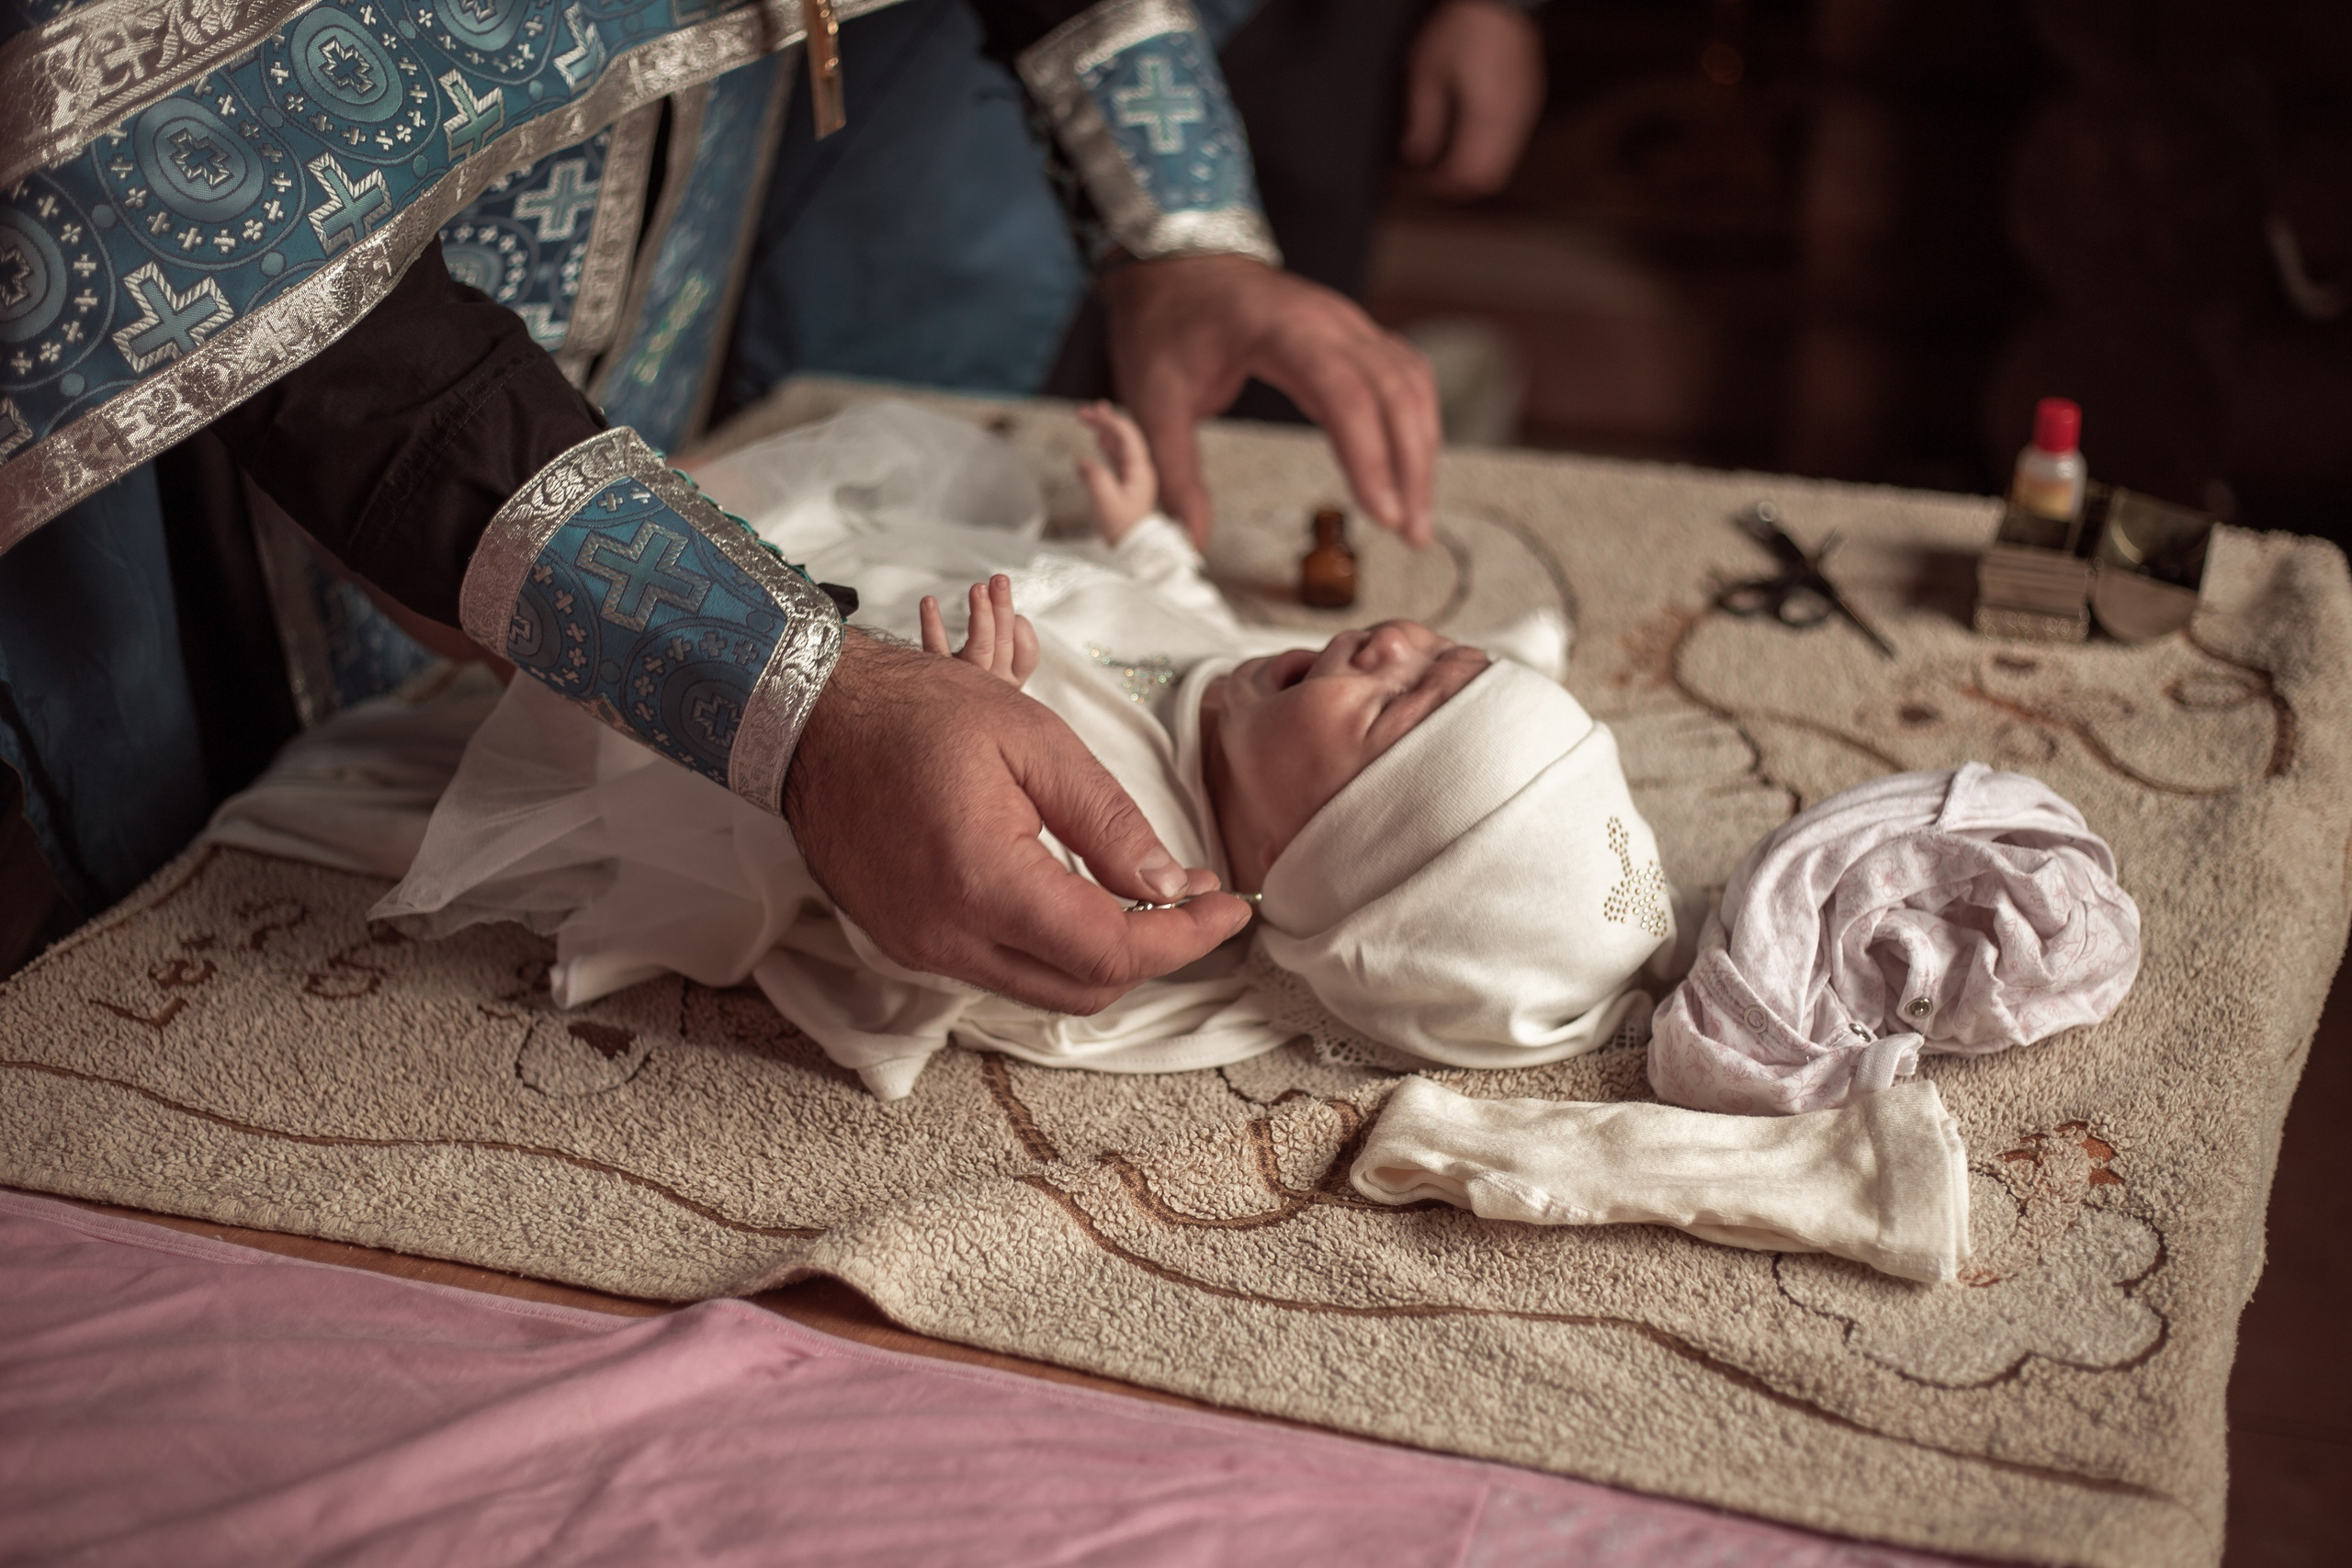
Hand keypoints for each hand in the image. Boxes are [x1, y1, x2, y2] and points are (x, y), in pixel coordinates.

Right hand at [783, 631, 1249, 1012]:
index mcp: (984, 882)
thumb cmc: (919, 712)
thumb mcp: (1035, 742)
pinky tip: (1078, 896)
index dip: (1183, 939)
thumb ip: (1110, 824)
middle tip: (1194, 899)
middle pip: (1082, 989)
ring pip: (1042, 986)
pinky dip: (1051, 945)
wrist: (811, 716)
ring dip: (1103, 952)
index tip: (1228, 907)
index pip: (1109, 951)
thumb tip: (1170, 888)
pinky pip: (1000, 966)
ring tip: (1147, 894)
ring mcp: (920, 947)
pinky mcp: (907, 941)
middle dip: (1154, 953)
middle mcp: (947, 936)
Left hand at [920, 574, 1038, 689]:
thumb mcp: (1001, 669)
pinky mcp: (936, 676)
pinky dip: (932, 625)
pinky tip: (929, 601)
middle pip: (1003, 642)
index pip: (1028, 654)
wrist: (944, 713)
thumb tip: (1014, 618)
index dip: (1023, 630)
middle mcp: (992, 683)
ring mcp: (966, 682)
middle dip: (1002, 608)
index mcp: (1012, 681)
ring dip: (981, 614)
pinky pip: (936, 649)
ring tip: (978, 587)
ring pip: (980, 647)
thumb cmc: (976, 681)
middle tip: (999, 579)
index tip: (1015, 616)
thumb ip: (1010, 642)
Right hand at [1075, 400, 1157, 542]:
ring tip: (1092, 416)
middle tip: (1084, 410)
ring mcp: (1134, 478)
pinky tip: (1096, 441)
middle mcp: (1139, 471)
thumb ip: (1094, 479)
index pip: (1127, 435)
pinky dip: (1105, 446)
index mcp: (1139, 471)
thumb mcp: (1104, 504)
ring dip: (1106, 430)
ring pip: (1120, 446)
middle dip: (1106, 420)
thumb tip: (1082, 462)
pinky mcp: (1126, 487)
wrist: (1133, 552)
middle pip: (1125, 436)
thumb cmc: (1121, 530)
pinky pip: (1117, 459)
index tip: (1089, 414)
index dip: (1108, 421)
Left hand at [1103, 254, 1438, 548]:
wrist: (1176, 263)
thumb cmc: (1165, 324)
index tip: (1381, 513)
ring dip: (1421, 449)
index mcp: (1280, 330)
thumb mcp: (1151, 400)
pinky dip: (1416, 421)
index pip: (1345, 393)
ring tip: (1414, 516)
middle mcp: (1329, 321)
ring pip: (1410, 384)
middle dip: (1412, 467)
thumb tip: (1192, 541)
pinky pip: (1404, 375)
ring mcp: (1348, 324)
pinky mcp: (1355, 335)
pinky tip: (1410, 466)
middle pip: (1395, 392)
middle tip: (1411, 534)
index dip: (1370, 455)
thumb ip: (1173, 473)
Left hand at [1402, 0, 1545, 199]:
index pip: (1467, 175)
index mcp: (1486, 117)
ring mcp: (1525, 113)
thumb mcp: (1427, 72)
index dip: (1442, 186)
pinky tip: (1468, 143)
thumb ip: (1422, 120)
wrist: (1501, 0)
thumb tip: (1416, 155)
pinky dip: (1489, 155)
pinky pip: (1511, 147)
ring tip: (1446, 164)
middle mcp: (1511, 121)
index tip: (1420, 182)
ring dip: (1474, 172)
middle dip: (1459, 186)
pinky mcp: (1529, 103)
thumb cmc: (1464, 27)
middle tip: (1432, 180)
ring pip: (1503, 166)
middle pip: (1489, 179)